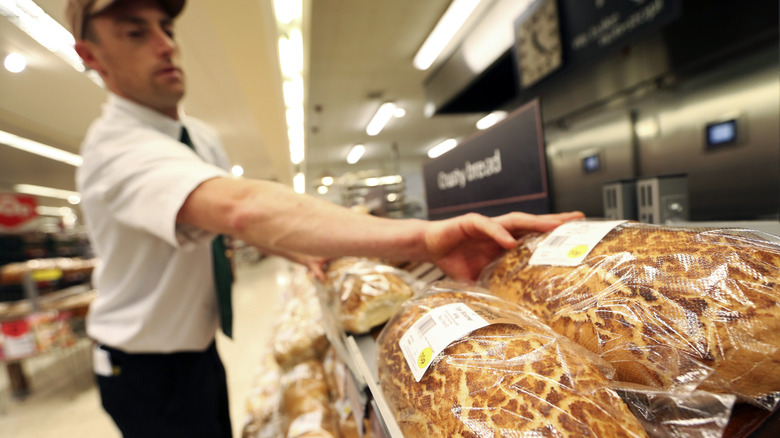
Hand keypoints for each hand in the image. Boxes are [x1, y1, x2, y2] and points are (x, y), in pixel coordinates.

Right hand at [424, 211, 583, 281]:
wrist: (430, 247)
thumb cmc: (455, 262)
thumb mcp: (478, 281)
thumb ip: (493, 290)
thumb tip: (508, 315)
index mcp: (505, 242)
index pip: (534, 236)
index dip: (554, 235)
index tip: (577, 235)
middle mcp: (500, 230)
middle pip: (532, 223)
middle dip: (555, 221)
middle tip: (578, 219)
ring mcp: (487, 224)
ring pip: (515, 220)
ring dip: (534, 222)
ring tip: (552, 226)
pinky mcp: (470, 222)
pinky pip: (487, 226)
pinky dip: (498, 233)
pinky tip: (509, 240)